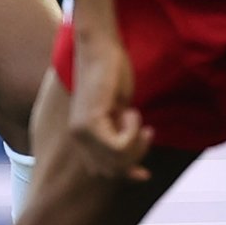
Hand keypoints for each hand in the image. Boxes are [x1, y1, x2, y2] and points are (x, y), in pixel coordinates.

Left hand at [69, 32, 153, 180]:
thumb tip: (135, 168)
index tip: (146, 175)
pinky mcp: (90, 122)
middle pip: (113, 169)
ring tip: (135, 117)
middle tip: (147, 131)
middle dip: (137, 155)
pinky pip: (119, 145)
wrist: (101, 49)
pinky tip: (131, 112)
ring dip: (137, 142)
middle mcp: (78, 138)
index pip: (104, 171)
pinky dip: (133, 132)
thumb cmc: (111, 76)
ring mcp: (81, 131)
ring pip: (118, 160)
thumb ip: (123, 138)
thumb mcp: (120, 113)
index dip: (126, 174)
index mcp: (83, 138)